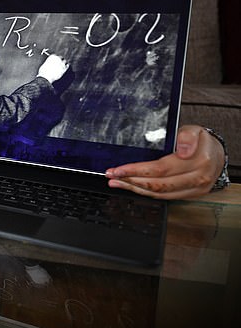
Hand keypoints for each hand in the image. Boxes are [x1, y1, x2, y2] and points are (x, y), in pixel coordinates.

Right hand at [37, 54, 68, 83]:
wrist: (46, 77)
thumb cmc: (44, 72)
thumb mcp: (45, 65)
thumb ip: (49, 63)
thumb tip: (51, 64)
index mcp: (52, 57)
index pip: (56, 56)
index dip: (56, 59)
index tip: (56, 61)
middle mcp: (58, 59)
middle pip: (61, 58)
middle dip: (60, 60)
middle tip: (60, 63)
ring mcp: (61, 63)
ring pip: (65, 61)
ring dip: (64, 63)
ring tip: (62, 66)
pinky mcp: (64, 68)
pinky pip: (67, 66)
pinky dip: (66, 67)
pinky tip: (65, 68)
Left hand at [105, 125, 224, 198]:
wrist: (216, 154)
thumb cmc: (201, 141)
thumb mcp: (195, 130)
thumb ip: (187, 137)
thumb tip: (183, 151)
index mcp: (198, 161)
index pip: (161, 169)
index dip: (137, 170)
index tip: (118, 169)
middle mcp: (197, 178)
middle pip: (158, 184)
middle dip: (130, 180)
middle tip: (112, 175)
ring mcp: (194, 189)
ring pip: (160, 193)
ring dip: (135, 189)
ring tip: (117, 182)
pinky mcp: (190, 195)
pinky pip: (165, 197)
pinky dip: (146, 193)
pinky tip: (133, 187)